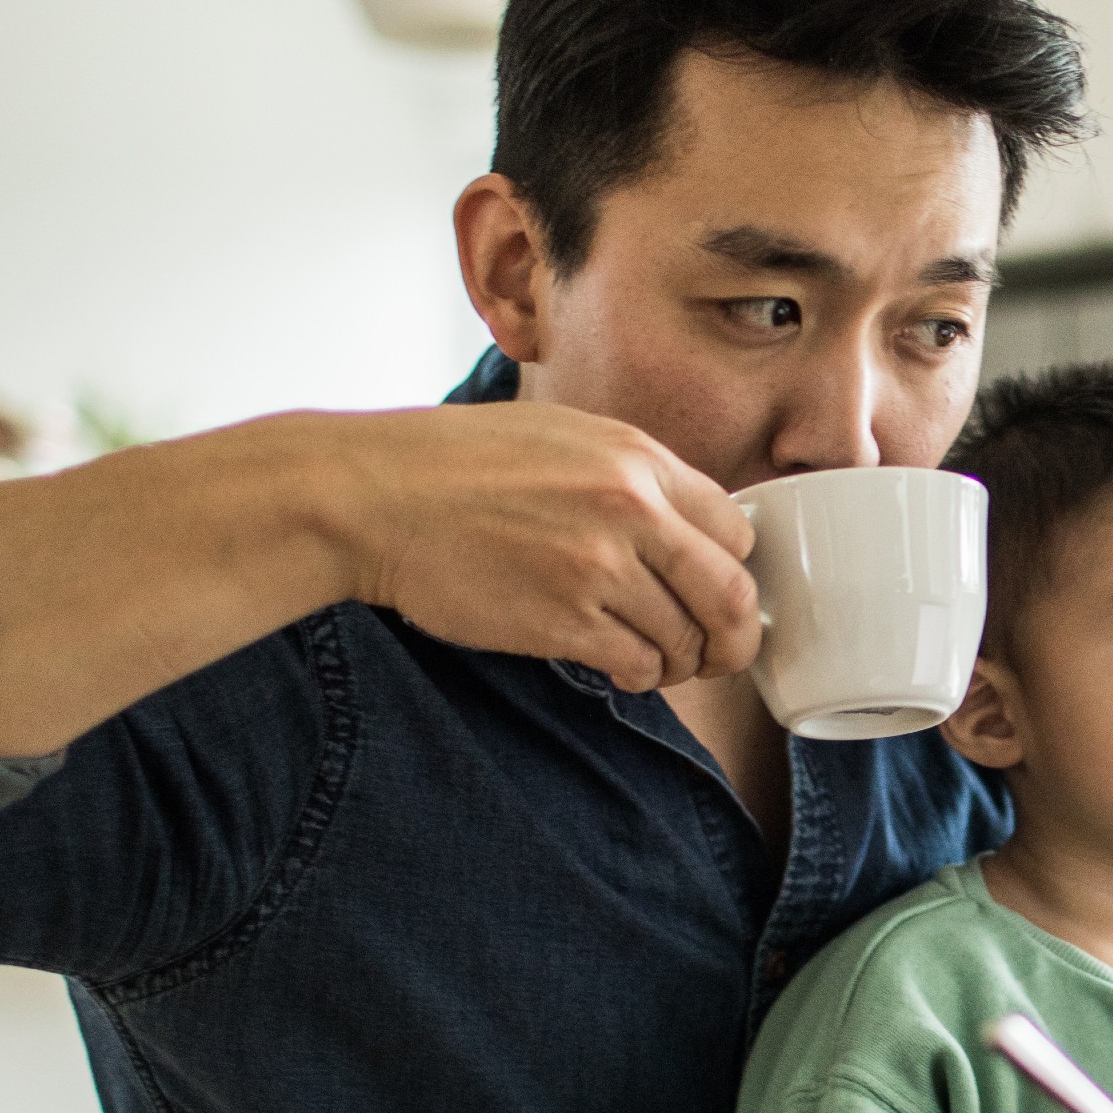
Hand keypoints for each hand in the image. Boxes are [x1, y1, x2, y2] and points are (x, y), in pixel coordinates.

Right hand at [327, 402, 759, 691]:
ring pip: (685, 640)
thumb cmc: (458, 464)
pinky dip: (638, 676)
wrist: (375, 496)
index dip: (735, 571)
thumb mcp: (564, 436)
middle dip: (734, 638)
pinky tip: (622, 668)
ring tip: (656, 661)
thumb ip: (631, 476)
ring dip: (680, 663)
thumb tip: (687, 528)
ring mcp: (597, 569)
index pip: (737, 532)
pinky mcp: (560, 621)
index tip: (718, 592)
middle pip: (731, 596)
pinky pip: (635, 665)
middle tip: (719, 654)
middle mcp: (631, 511)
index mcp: (638, 460)